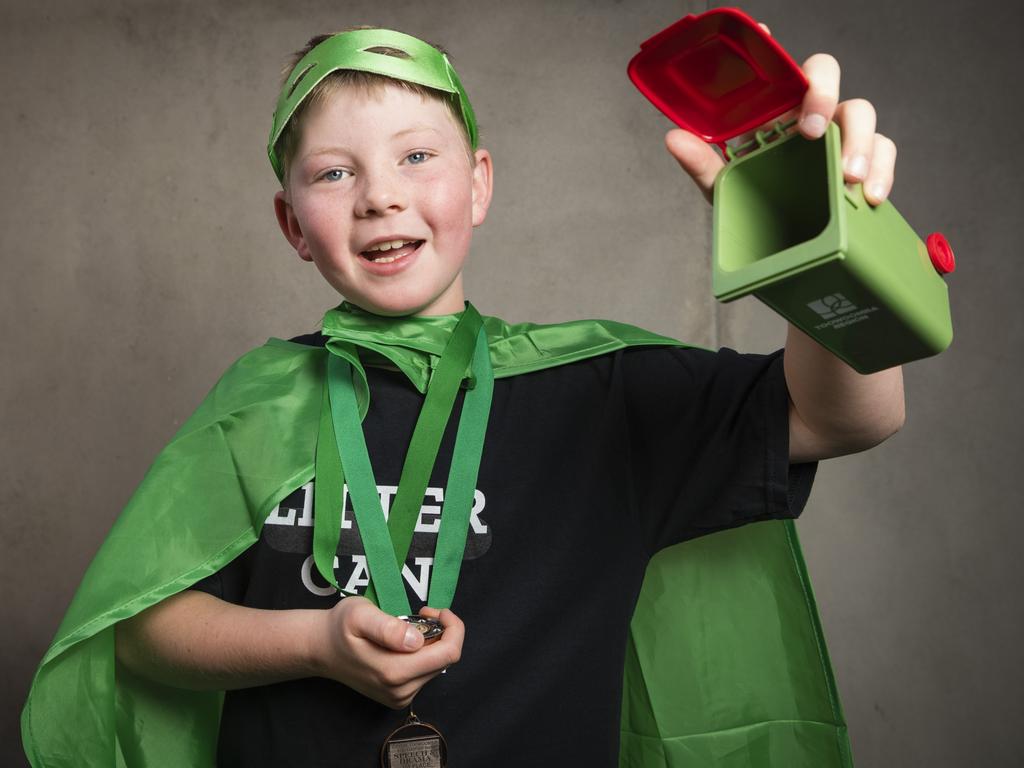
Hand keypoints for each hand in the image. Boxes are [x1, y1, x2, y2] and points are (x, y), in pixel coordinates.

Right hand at [311, 597, 463, 708]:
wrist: (320, 648)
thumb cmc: (340, 626)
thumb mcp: (359, 615)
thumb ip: (388, 628)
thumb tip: (416, 641)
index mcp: (394, 672)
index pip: (449, 654)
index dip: (452, 627)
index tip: (433, 610)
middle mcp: (401, 691)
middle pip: (445, 660)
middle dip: (441, 632)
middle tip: (419, 613)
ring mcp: (400, 697)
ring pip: (437, 666)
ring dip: (432, 643)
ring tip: (408, 627)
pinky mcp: (398, 697)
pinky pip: (425, 673)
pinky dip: (423, 654)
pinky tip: (404, 643)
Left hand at [665, 23, 896, 207]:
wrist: (781, 242)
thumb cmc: (753, 203)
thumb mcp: (724, 187)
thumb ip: (701, 164)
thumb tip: (673, 139)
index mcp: (773, 111)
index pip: (776, 68)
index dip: (771, 48)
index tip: (764, 33)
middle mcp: (808, 113)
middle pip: (825, 76)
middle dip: (823, 94)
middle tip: (812, 130)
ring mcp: (840, 134)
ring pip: (861, 112)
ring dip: (858, 140)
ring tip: (848, 176)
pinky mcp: (865, 160)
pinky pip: (884, 152)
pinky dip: (882, 171)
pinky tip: (870, 196)